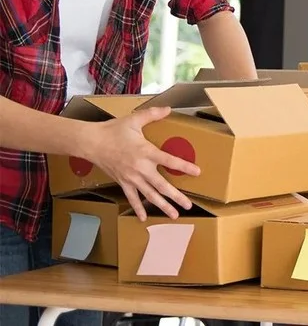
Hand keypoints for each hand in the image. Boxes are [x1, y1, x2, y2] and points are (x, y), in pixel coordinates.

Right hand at [81, 106, 199, 220]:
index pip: (169, 160)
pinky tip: (144, 218)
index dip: (183, 166)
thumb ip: (152, 114)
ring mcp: (131, 178)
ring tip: (174, 215)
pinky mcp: (123, 182)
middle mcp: (140, 168)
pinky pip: (132, 198)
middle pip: (161, 185)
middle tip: (189, 205)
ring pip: (149, 195)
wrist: (91, 142)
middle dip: (176, 196)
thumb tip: (169, 108)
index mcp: (146, 151)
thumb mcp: (134, 119)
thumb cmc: (113, 130)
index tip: (197, 172)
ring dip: (162, 206)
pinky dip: (138, 208)